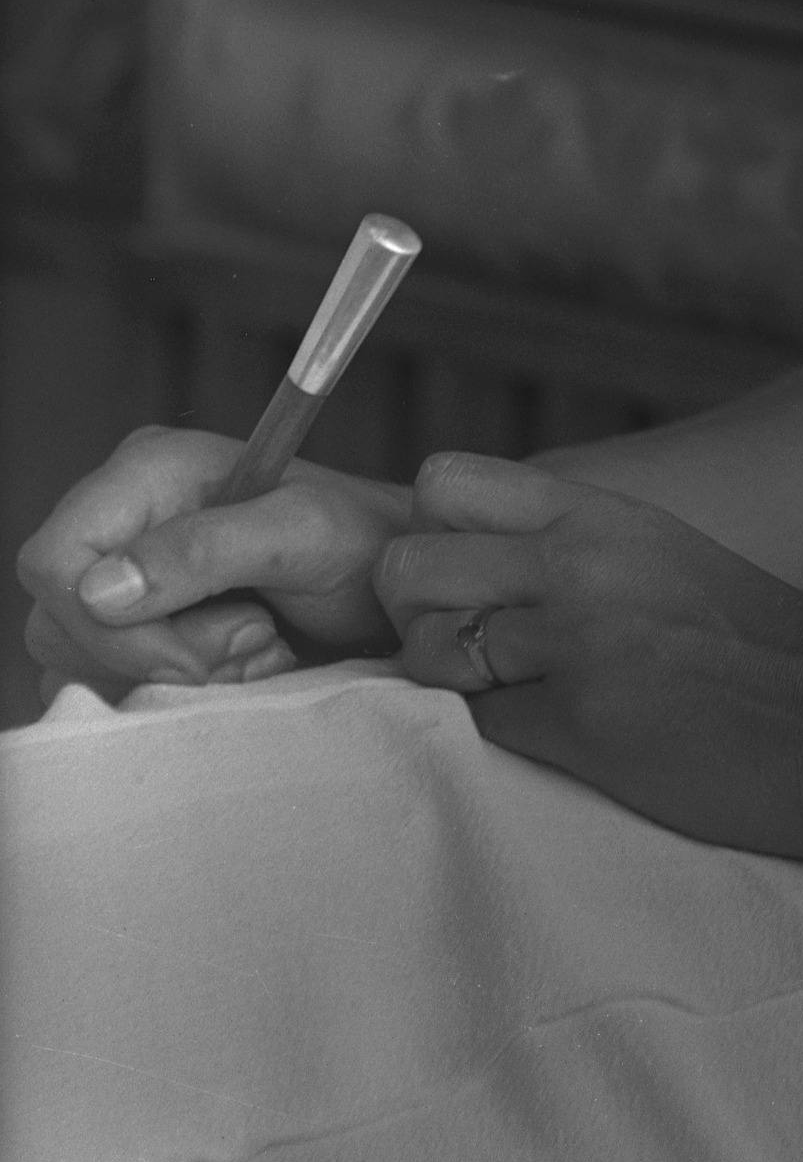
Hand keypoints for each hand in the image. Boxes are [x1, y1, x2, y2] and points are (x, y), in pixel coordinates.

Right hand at [18, 427, 408, 704]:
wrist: (390, 576)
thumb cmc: (361, 541)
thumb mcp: (301, 535)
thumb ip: (205, 551)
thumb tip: (98, 589)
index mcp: (146, 470)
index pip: (54, 562)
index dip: (109, 627)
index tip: (196, 654)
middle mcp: (121, 516)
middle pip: (61, 620)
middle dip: (157, 655)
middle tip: (253, 637)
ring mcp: (123, 570)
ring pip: (80, 659)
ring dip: (174, 675)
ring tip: (258, 643)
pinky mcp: (133, 621)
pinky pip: (106, 681)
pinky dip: (172, 690)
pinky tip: (241, 663)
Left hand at [381, 453, 802, 860]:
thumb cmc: (765, 647)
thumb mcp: (664, 555)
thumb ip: (576, 547)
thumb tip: (484, 569)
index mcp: (600, 511)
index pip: (443, 484)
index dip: (433, 537)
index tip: (464, 578)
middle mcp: (573, 561)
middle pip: (404, 568)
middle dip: (418, 616)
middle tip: (471, 650)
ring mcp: (570, 643)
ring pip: (425, 653)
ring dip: (449, 686)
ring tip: (514, 701)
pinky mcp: (576, 727)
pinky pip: (477, 729)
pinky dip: (500, 742)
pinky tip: (558, 743)